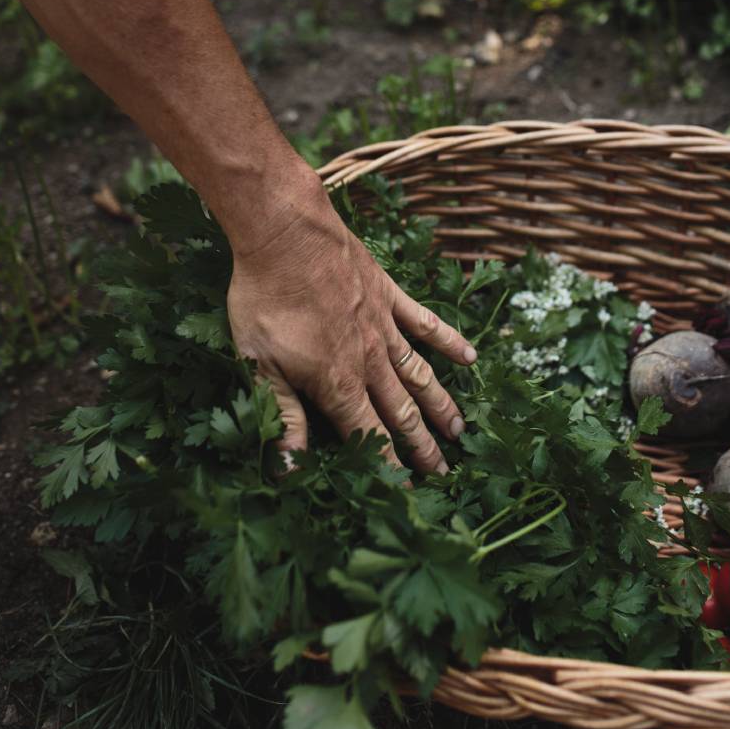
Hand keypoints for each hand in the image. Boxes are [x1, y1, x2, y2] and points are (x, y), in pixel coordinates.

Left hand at [227, 181, 474, 474]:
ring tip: (460, 429)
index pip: (369, 438)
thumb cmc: (265, 298)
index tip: (409, 493)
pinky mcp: (389, 295)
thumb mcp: (258, 363)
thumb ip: (283, 414)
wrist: (286, 234)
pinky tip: (470, 356)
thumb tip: (291, 466)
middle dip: (422, 447)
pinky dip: (449, 341)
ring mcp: (384, 326)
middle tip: (444, 472)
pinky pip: (426, 323)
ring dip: (441, 404)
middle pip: (402, 412)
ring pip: (420, 375)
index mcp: (336, 383)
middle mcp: (369, 361)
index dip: (388, 469)